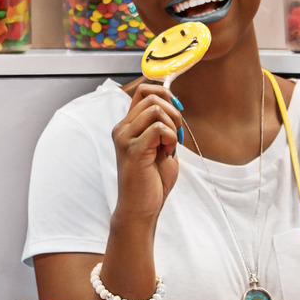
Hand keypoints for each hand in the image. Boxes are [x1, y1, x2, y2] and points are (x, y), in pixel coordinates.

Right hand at [111, 79, 180, 224]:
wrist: (141, 208)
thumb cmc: (152, 181)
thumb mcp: (160, 146)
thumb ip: (163, 126)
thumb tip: (174, 104)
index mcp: (127, 125)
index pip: (142, 90)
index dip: (164, 93)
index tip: (177, 111)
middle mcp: (122, 128)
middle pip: (151, 96)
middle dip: (173, 111)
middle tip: (176, 135)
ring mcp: (125, 138)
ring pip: (155, 109)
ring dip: (172, 126)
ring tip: (171, 146)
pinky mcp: (133, 150)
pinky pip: (158, 128)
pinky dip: (170, 137)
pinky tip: (168, 153)